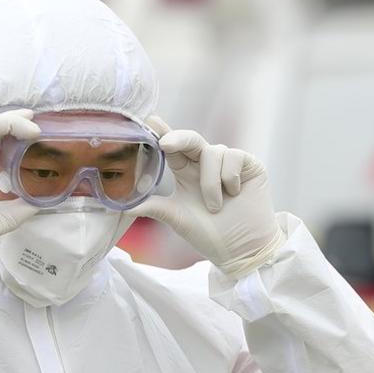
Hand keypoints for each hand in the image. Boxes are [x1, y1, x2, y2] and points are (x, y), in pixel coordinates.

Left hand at [131, 118, 283, 277]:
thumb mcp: (178, 219)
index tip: (150, 122)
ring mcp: (227, 164)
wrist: (243, 250)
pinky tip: (234, 194)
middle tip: (166, 143)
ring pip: (213, 153)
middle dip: (178, 138)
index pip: (172, 149)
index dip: (162, 133)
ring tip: (215, 207)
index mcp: (186, 173)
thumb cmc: (211, 236)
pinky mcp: (249, 165)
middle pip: (190, 139)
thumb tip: (125, 207)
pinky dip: (229, 177)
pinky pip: (233, 157)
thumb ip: (155, 208)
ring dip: (210, 182)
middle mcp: (205, 164)